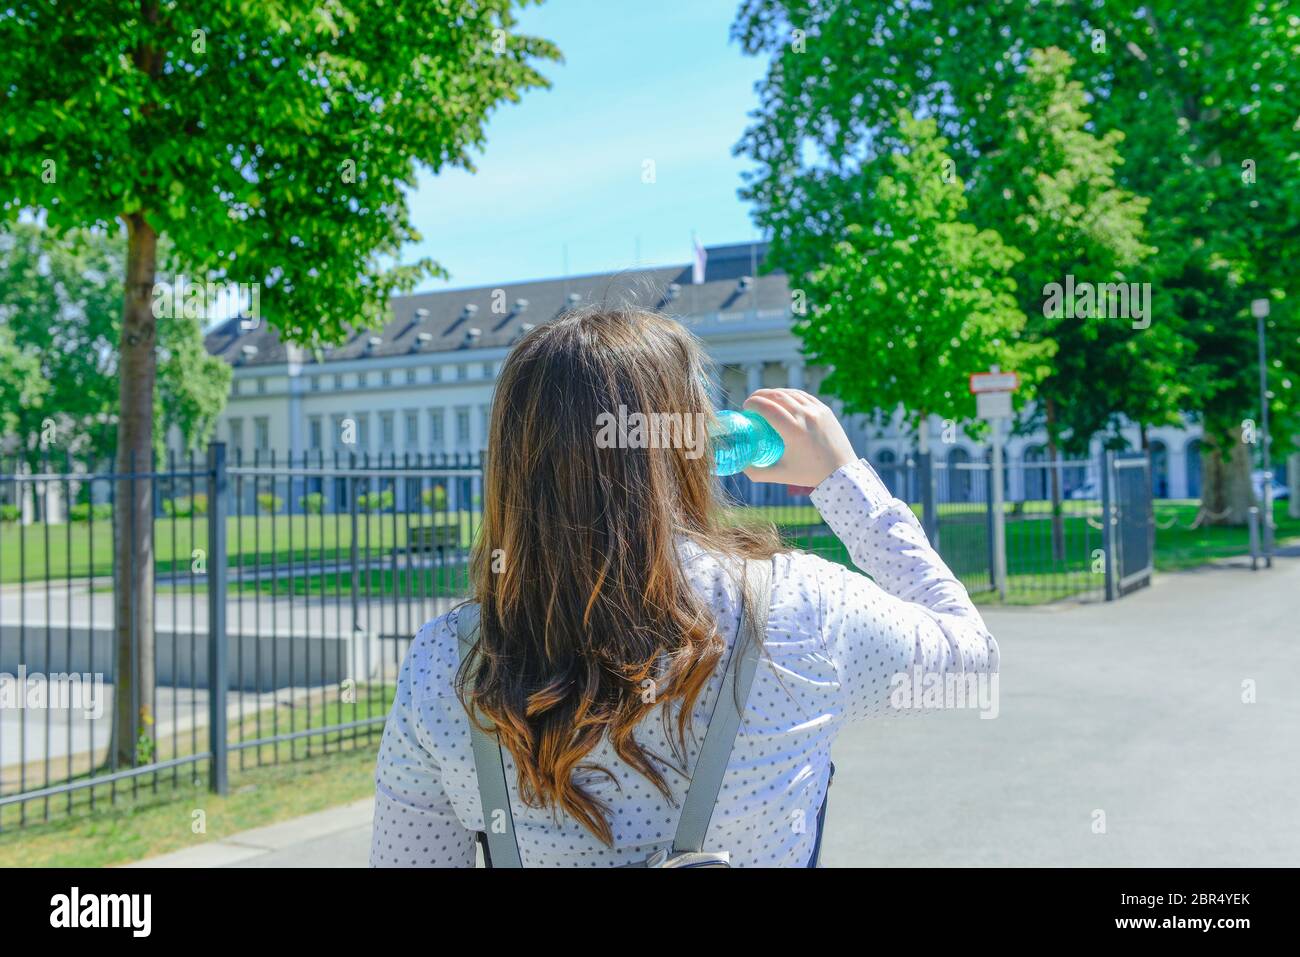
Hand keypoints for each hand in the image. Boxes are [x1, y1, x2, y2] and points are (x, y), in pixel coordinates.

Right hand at [740, 388, 857, 487]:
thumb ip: (756, 472)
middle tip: (752, 402)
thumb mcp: (779, 475)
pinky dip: (789, 395)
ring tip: (765, 399)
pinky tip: (782, 398)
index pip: (767, 408)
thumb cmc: (808, 475)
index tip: (745, 407)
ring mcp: (817, 411)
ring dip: (774, 393)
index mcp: (793, 431)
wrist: (841, 472)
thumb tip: (738, 464)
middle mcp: (805, 417)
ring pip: (790, 394)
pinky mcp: (825, 410)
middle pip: (777, 396)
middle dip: (760, 395)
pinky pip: (803, 396)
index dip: (753, 403)